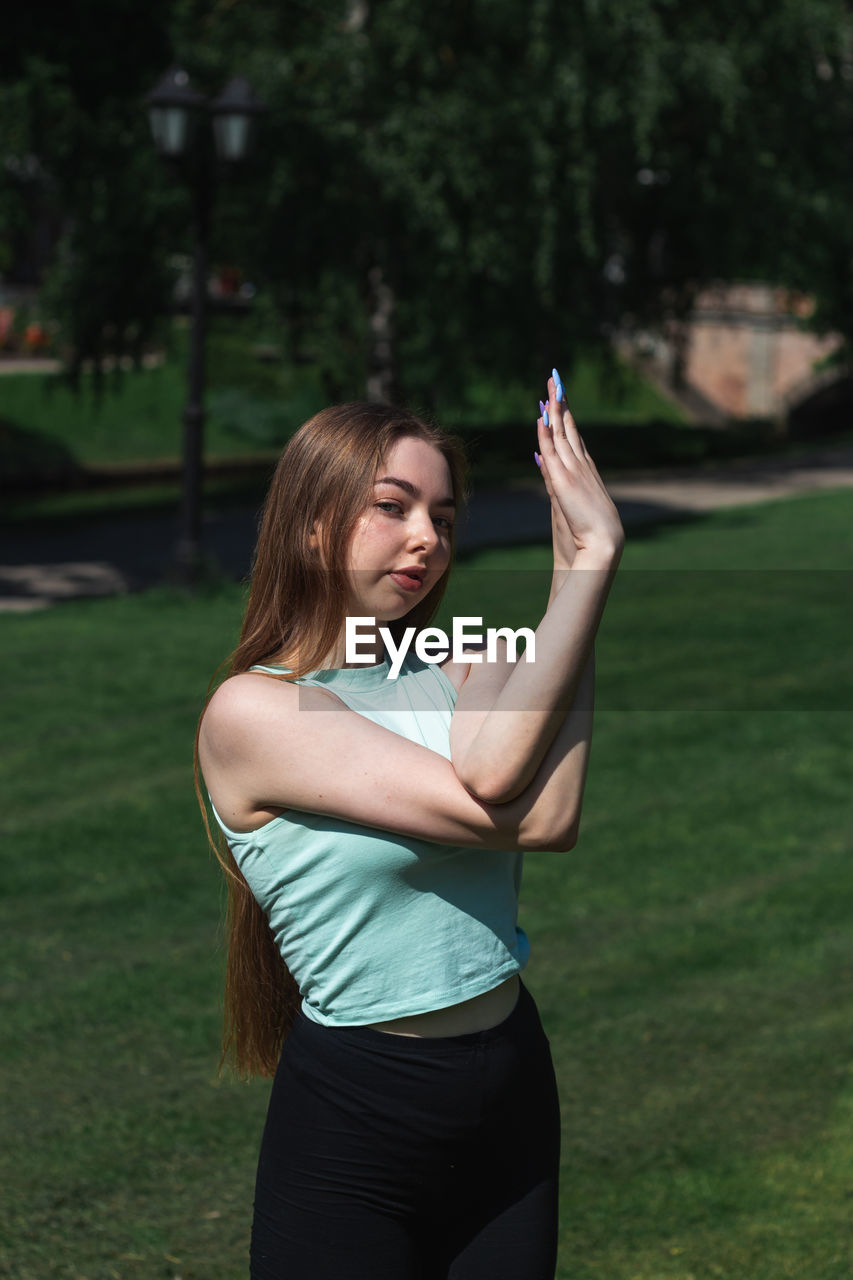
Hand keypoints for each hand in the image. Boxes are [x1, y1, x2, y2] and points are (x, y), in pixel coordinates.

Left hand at [536, 371, 623, 564]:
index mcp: (586, 472)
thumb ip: (554, 479)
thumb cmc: (588, 533)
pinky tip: (542, 416)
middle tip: (556, 380)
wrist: (602, 545)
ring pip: (561, 433)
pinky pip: (553, 450)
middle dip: (561, 403)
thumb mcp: (568, 503)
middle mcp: (581, 466)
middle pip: (569, 428)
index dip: (566, 418)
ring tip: (551, 385)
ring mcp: (573, 471)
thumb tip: (540, 459)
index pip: (573, 438)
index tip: (559, 399)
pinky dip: (547, 432)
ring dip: (555, 408)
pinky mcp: (563, 481)